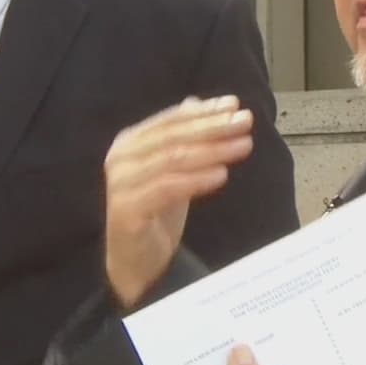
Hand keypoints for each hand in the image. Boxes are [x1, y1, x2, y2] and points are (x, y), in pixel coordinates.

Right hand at [104, 95, 253, 306]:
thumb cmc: (157, 212)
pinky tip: (222, 175)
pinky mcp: (127, 211)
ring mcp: (121, 184)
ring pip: (172, 158)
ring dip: (212, 150)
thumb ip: (183, 137)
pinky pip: (166, 188)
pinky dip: (196, 179)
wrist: (137, 262)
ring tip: (243, 145)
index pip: (171, 119)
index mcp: (130, 143)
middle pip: (174, 135)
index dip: (204, 111)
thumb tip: (199, 101)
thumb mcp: (175, 170)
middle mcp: (121, 158)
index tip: (235, 105)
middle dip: (213, 126)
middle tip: (245, 121)